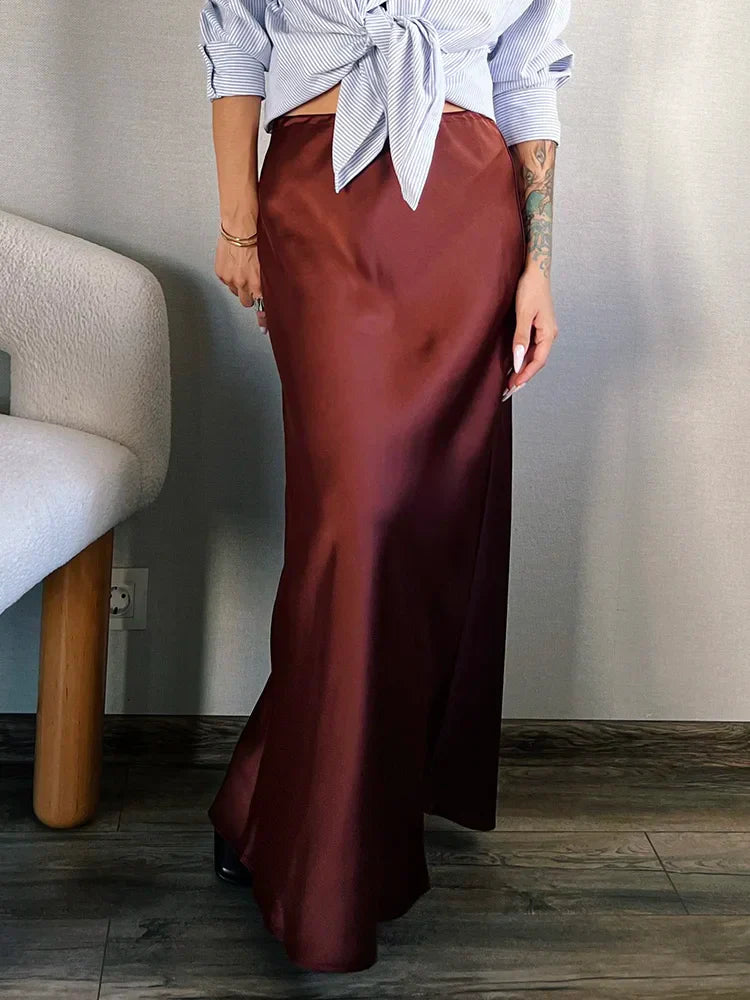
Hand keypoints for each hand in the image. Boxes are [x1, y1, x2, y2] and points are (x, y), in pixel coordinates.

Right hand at [214, 236, 267, 333]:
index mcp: (258, 283)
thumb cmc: (258, 240)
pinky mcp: (221, 273)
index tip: (264, 328)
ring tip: (243, 270)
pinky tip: (235, 265)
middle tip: (252, 286)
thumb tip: (268, 294)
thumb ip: (269, 281)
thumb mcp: (268, 263)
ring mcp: (231, 279)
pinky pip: (227, 282)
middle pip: (246, 302)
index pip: (261, 306)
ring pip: (236, 292)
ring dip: (239, 285)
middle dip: (249, 296)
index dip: (263, 318)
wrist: (240, 228)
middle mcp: (243, 284)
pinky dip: (230, 277)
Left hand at [502, 264, 558, 400]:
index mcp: (549, 332)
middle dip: (523, 376)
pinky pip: (530, 348)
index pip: (539, 360)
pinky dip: (522, 358)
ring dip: (522, 369)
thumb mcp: (523, 313)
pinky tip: (512, 365)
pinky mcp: (536, 327)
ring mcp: (543, 331)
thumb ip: (520, 337)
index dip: (526, 374)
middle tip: (508, 390)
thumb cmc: (530, 288)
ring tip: (509, 382)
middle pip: (537, 361)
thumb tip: (518, 359)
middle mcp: (548, 334)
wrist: (535, 270)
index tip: (514, 385)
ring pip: (534, 356)